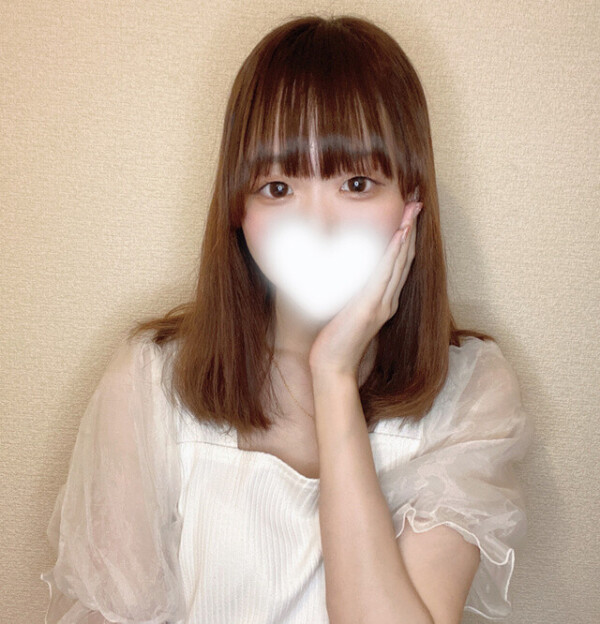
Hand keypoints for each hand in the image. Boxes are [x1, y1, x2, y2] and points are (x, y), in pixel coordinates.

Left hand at [308, 201, 421, 377]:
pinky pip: (386, 273)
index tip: (409, 218)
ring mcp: (382, 304)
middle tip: (417, 204)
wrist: (333, 366)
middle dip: (411, 229)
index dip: (406, 240)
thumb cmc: (336, 341)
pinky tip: (401, 235)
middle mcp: (388, 301)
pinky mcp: (371, 306)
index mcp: (384, 302)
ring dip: (407, 234)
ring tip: (413, 210)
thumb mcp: (346, 311)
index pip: (399, 265)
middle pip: (405, 259)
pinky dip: (394, 252)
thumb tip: (347, 273)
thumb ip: (352, 294)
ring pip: (399, 262)